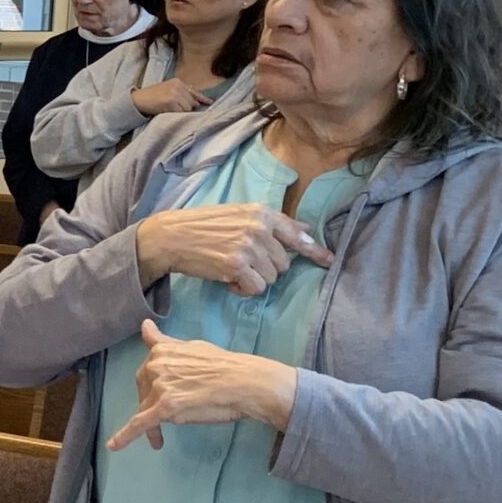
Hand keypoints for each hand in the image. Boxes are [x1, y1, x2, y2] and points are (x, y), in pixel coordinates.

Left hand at [107, 321, 297, 450]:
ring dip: (150, 425)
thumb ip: (165, 342)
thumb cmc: (225, 366)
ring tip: (158, 439)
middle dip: (150, 405)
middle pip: (143, 391)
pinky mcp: (165, 407)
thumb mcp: (191, 347)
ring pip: (145, 409)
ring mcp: (159, 386)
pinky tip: (114, 446)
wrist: (245, 382)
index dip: (151, 386)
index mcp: (161, 351)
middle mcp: (155, 365)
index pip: (147, 371)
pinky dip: (124, 436)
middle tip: (165, 418)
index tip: (157, 394)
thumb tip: (145, 325)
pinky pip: (140, 423)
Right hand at [131, 77, 213, 116]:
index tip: (210, 102)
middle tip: (174, 109)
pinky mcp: (171, 102)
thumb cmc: (152, 97)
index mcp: (178, 82)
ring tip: (169, 109)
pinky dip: (175, 114)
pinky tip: (167, 111)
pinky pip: (180, 112)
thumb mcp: (167, 89)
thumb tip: (195, 101)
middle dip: (186, 108)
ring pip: (187, 108)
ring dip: (181, 112)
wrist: (138, 99)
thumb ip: (181, 92)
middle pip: (192, 102)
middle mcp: (178, 86)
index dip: (203, 98)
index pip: (194, 92)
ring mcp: (175, 93)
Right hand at [134, 202, 332, 296]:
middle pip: (284, 263)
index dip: (315, 250)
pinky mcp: (237, 265)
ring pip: (271, 278)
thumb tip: (306, 231)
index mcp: (261, 212)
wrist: (171, 236)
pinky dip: (243, 290)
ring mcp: (248, 246)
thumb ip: (271, 223)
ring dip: (254, 279)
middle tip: (243, 262)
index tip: (329, 260)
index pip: (296, 234)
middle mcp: (259, 228)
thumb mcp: (239, 215)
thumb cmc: (203, 226)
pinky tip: (228, 280)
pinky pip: (256, 288)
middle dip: (267, 268)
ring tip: (232, 269)